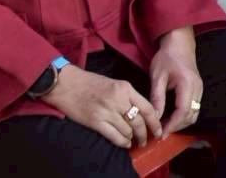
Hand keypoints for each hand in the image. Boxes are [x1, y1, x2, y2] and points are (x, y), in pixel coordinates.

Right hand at [42, 65, 161, 147]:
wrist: (67, 84)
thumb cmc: (89, 82)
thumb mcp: (114, 83)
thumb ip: (127, 96)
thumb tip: (140, 112)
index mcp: (125, 88)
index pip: (147, 108)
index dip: (155, 122)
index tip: (158, 129)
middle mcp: (118, 100)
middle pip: (139, 122)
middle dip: (145, 134)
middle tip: (146, 140)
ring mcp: (107, 111)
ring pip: (128, 131)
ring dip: (133, 139)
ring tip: (134, 141)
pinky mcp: (96, 122)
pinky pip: (114, 136)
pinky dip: (122, 142)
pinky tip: (125, 143)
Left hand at [149, 28, 203, 135]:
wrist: (179, 43)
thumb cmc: (166, 57)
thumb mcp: (157, 76)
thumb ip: (157, 97)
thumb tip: (154, 117)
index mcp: (187, 84)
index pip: (183, 111)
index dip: (172, 125)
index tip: (161, 134)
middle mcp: (197, 89)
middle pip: (191, 115)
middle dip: (176, 126)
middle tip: (161, 132)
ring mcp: (200, 89)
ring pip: (194, 113)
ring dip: (181, 122)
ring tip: (165, 126)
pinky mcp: (198, 89)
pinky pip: (194, 107)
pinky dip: (184, 116)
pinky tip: (172, 116)